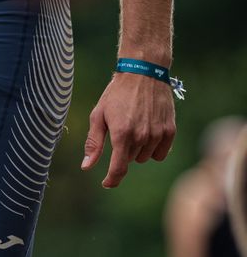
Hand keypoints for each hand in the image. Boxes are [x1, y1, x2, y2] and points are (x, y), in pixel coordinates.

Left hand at [82, 71, 177, 187]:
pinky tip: (148, 133)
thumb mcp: (98, 115)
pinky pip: (161, 153)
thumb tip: (86, 167)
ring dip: (139, 149)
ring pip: (145, 157)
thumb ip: (93, 143)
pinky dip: (154, 148)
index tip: (107, 183)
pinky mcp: (170, 131)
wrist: (144, 73)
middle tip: (122, 128)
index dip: (112, 180)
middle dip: (124, 150)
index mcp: (122, 134)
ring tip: (135, 126)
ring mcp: (158, 134)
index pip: (119, 169)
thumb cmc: (117, 94)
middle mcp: (142, 136)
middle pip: (131, 160)